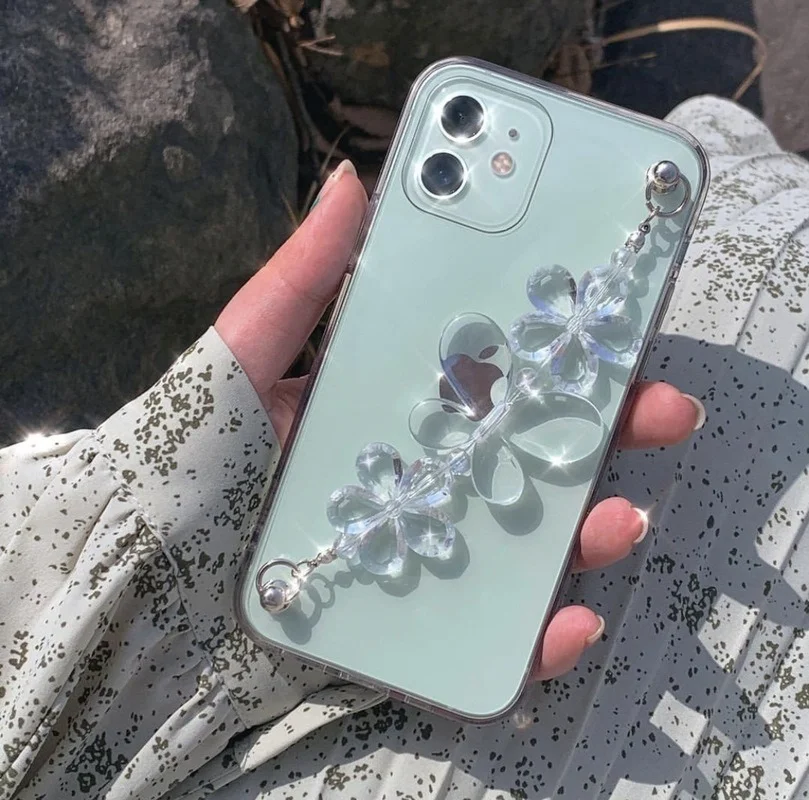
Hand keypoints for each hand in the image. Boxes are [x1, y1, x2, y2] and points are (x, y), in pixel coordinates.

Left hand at [216, 160, 704, 680]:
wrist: (133, 586)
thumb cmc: (187, 459)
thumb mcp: (241, 358)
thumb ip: (300, 280)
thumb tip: (353, 179)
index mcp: (391, 411)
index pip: (492, 377)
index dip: (558, 354)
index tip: (615, 330)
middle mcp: (417, 479)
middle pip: (527, 456)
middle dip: (602, 433)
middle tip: (661, 409)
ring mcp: (420, 555)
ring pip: (526, 545)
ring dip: (589, 532)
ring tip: (620, 517)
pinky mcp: (409, 630)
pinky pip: (489, 640)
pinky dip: (539, 637)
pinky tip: (570, 621)